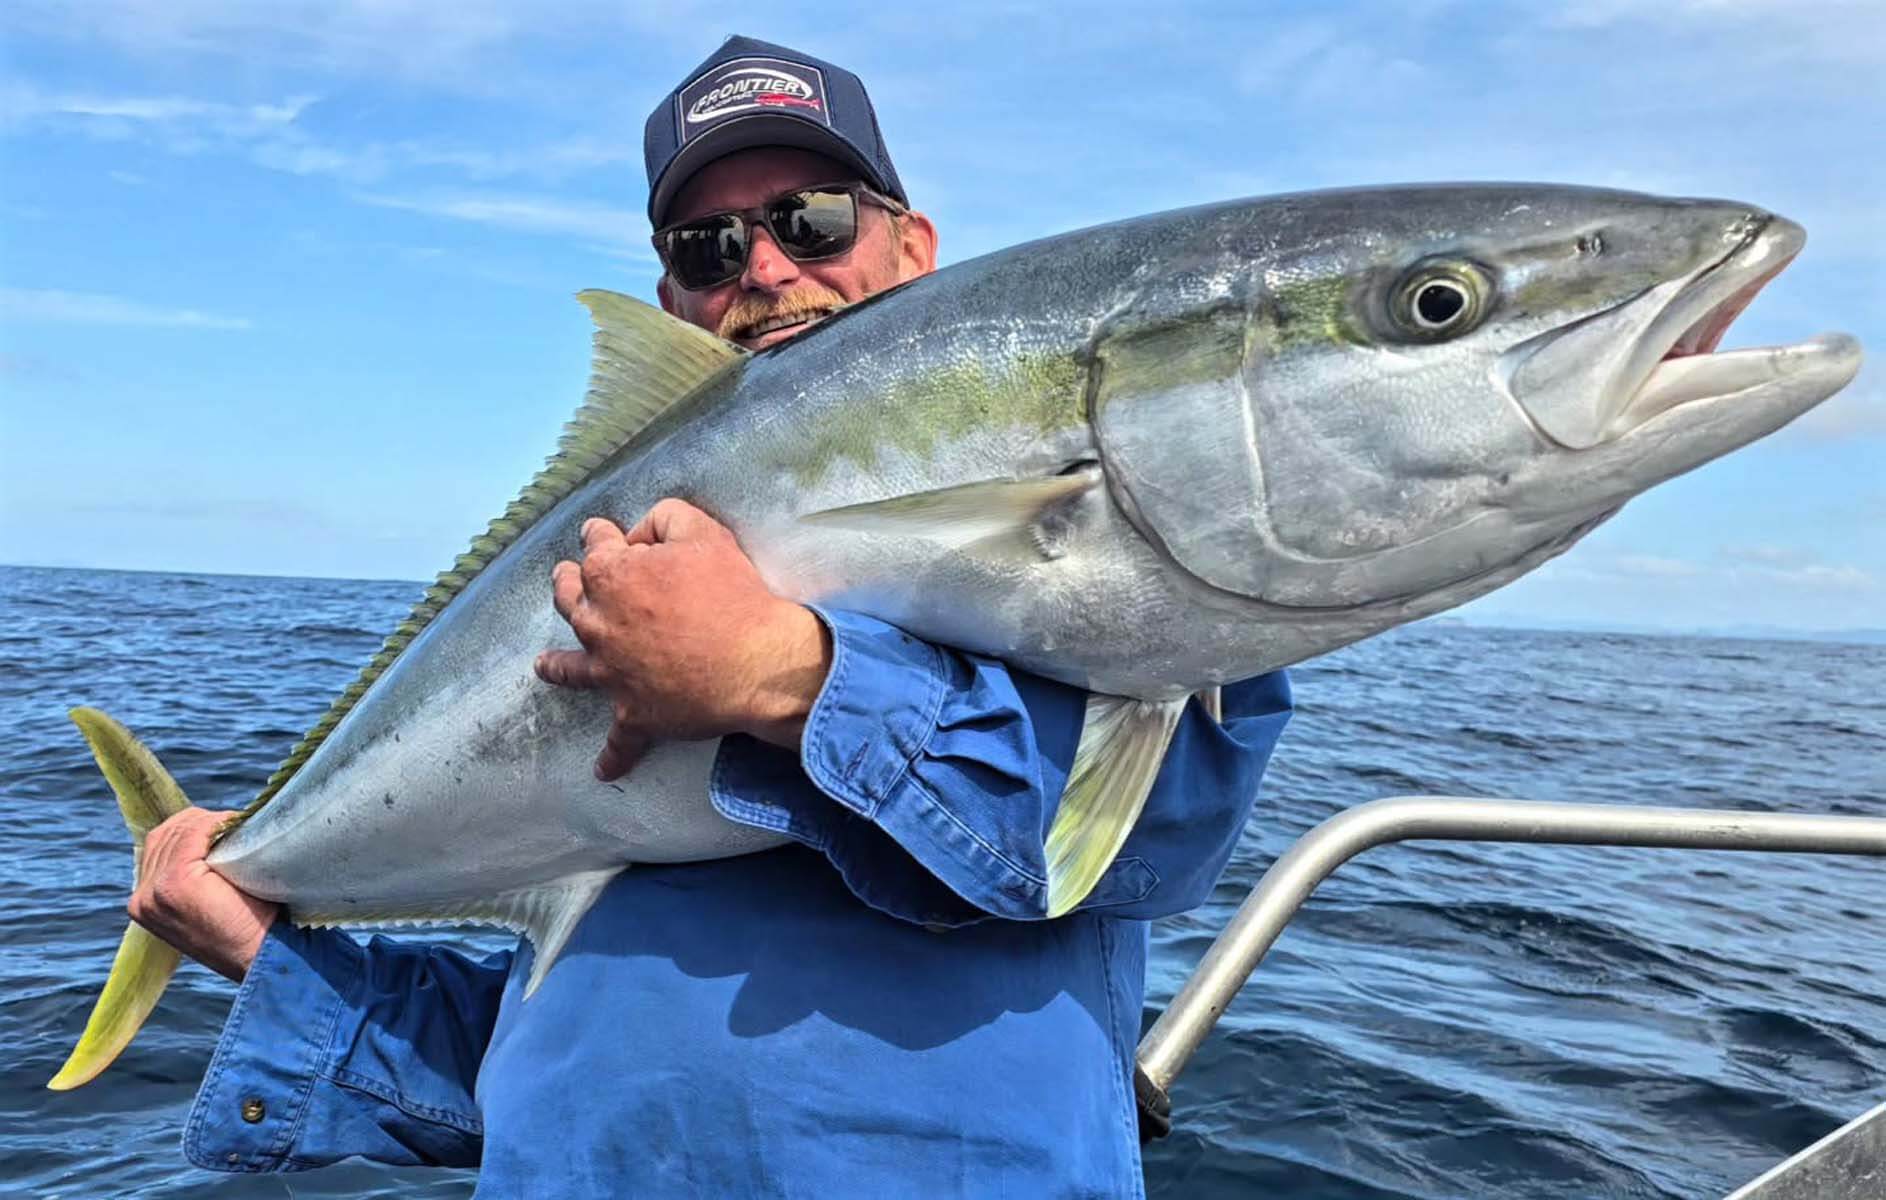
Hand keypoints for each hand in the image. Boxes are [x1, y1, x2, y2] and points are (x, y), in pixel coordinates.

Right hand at [128, 807, 278, 981]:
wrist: (262, 958)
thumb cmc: (249, 928)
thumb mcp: (208, 900)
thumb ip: (194, 873)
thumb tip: (211, 831)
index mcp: (144, 902)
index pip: (161, 843)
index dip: (195, 830)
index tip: (225, 830)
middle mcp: (142, 897)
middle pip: (168, 832)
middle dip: (203, 825)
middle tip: (235, 827)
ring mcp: (155, 890)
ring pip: (181, 830)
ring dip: (212, 825)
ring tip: (238, 831)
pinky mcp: (176, 883)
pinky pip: (195, 834)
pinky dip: (216, 826)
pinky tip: (235, 831)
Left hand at [534, 499, 832, 780]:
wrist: (757, 663)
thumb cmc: (733, 595)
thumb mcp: (704, 533)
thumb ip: (665, 518)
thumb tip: (641, 533)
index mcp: (612, 576)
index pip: (595, 544)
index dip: (604, 534)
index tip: (609, 533)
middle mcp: (599, 625)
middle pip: (569, 600)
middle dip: (566, 584)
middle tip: (565, 578)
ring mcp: (611, 673)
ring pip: (571, 669)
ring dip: (555, 665)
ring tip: (543, 666)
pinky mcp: (634, 714)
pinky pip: (619, 743)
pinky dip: (611, 758)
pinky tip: (602, 772)